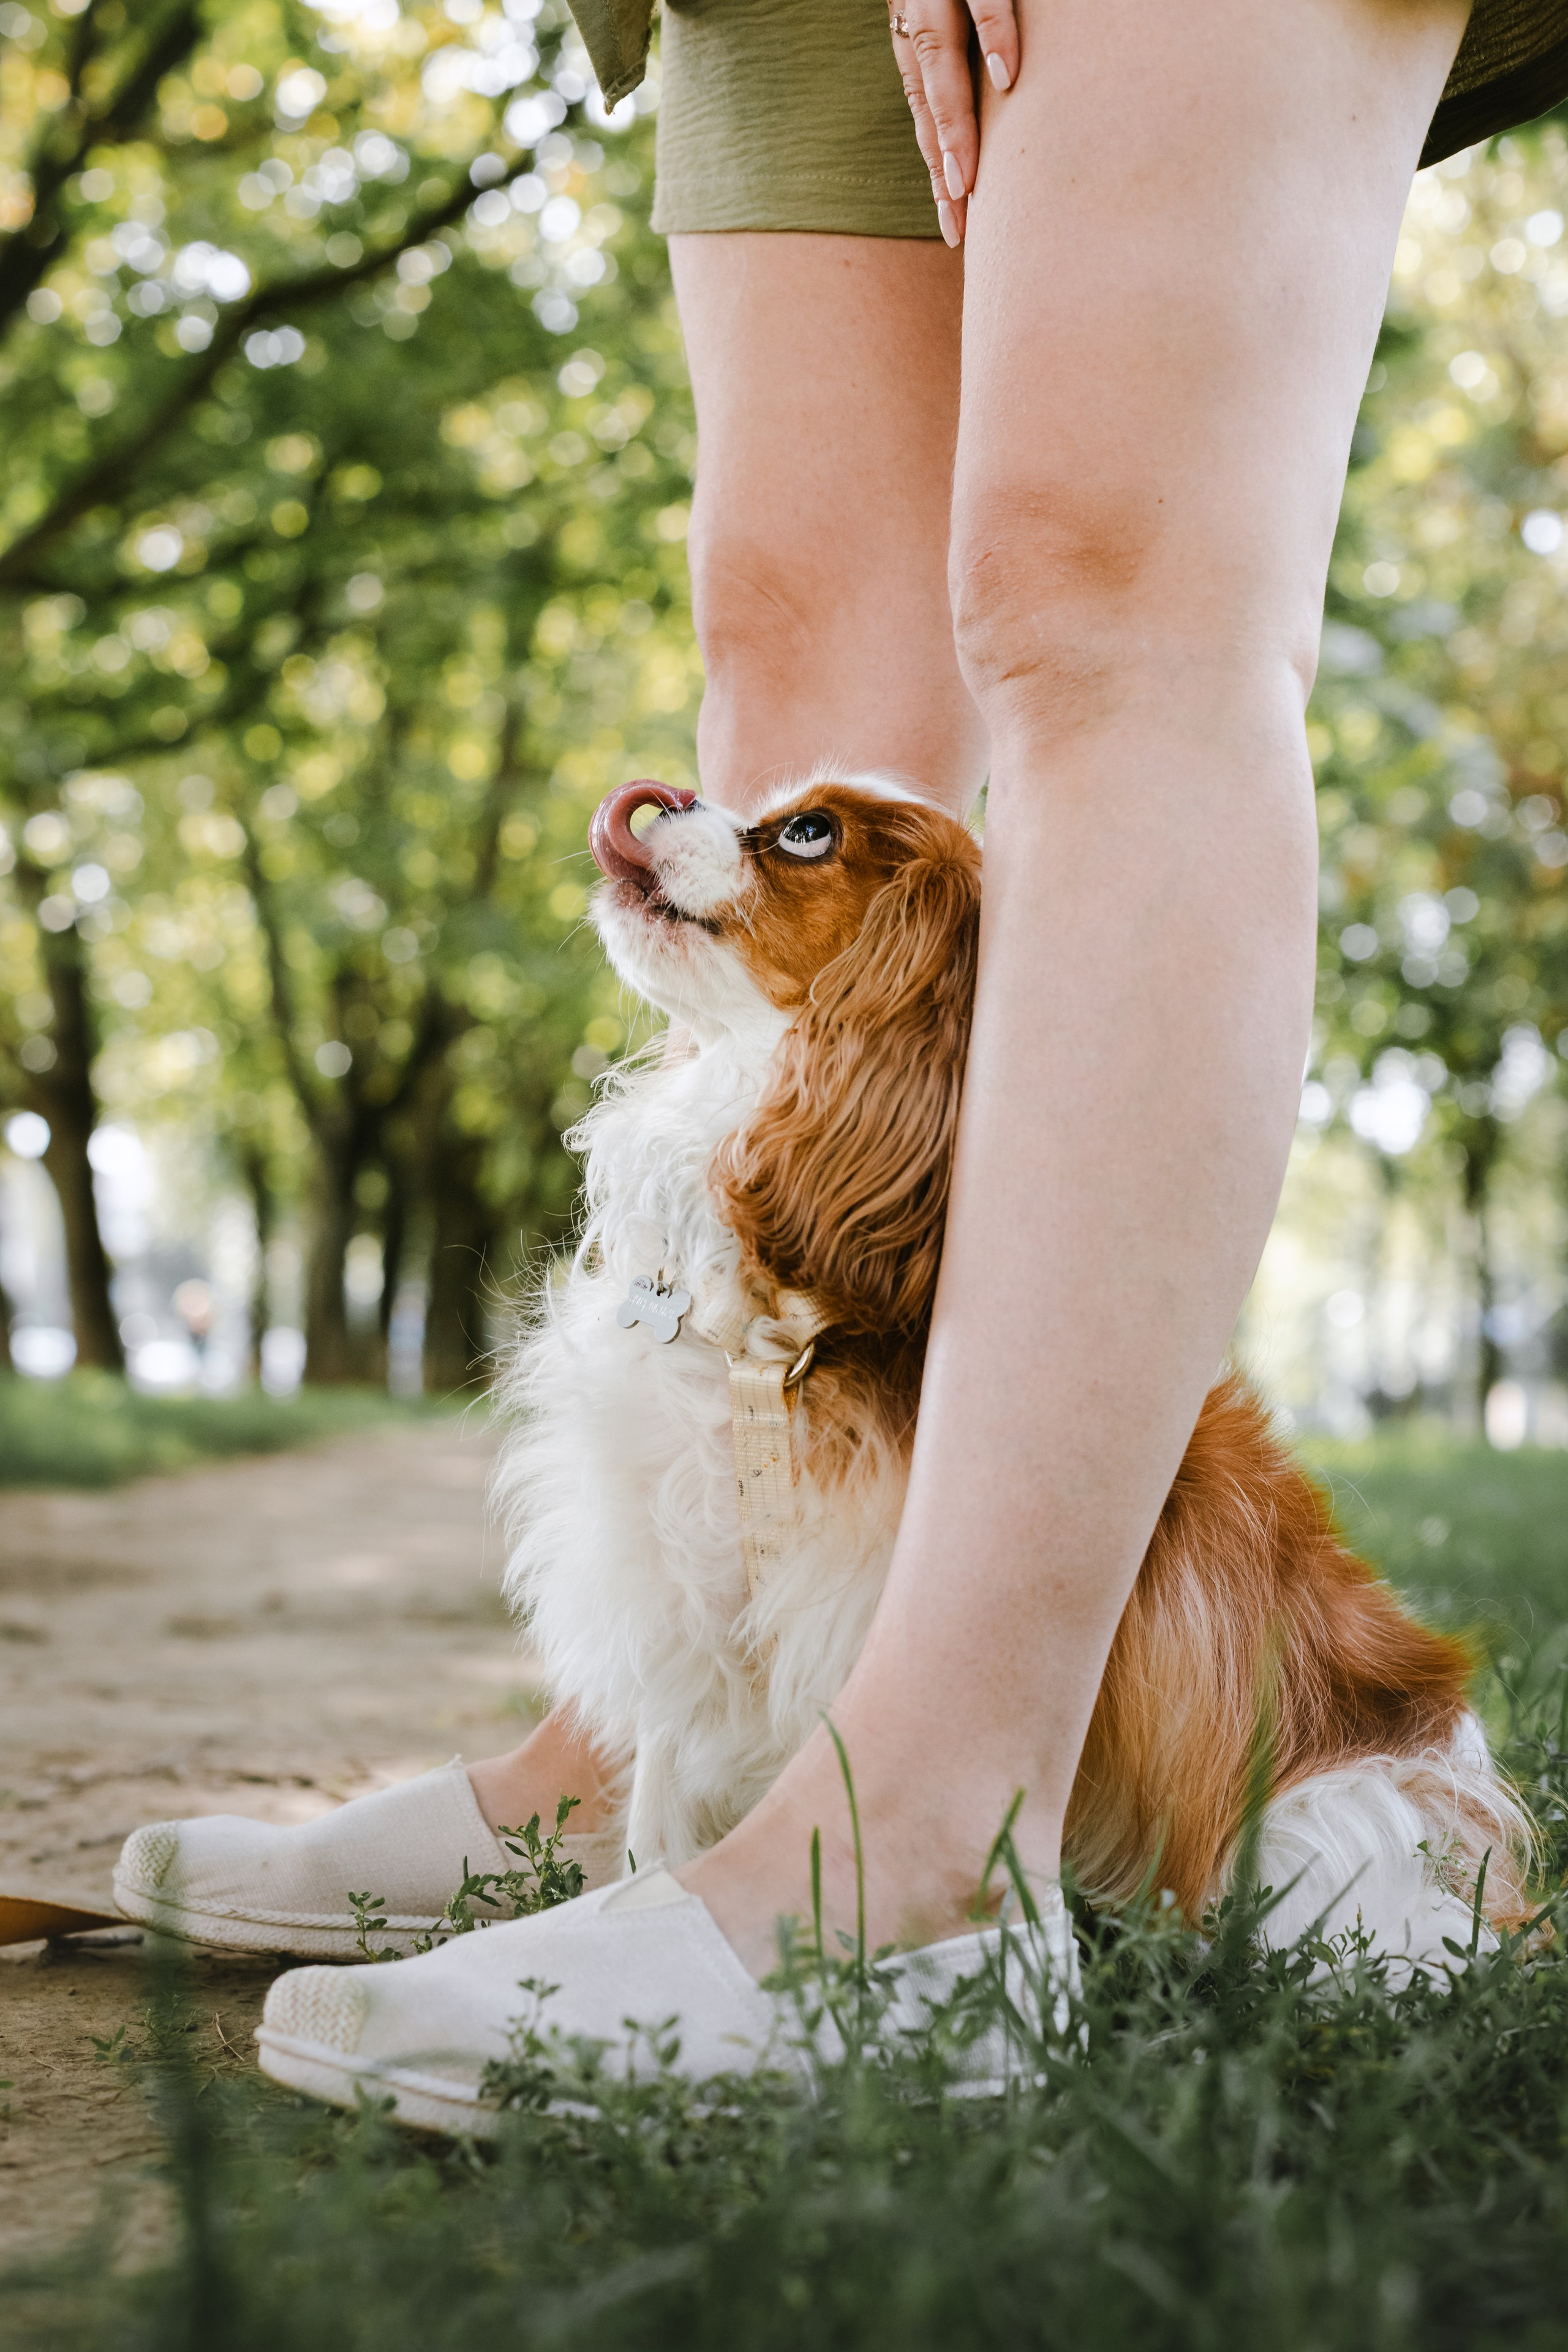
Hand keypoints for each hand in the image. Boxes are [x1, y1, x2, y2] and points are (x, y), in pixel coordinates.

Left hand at [889, 0, 1018, 248]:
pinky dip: (995, 35)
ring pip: (941, 64)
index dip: (937, 172)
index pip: (926, 118)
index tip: (954, 227)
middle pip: (929, 104)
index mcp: (916, 41)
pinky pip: (985, 0)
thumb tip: (998, 113)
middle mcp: (919, 21)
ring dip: (955, 123)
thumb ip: (962, 66)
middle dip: (942, 167)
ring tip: (967, 179)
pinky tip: (1006, 76)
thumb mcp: (952, 26)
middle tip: (958, 222)